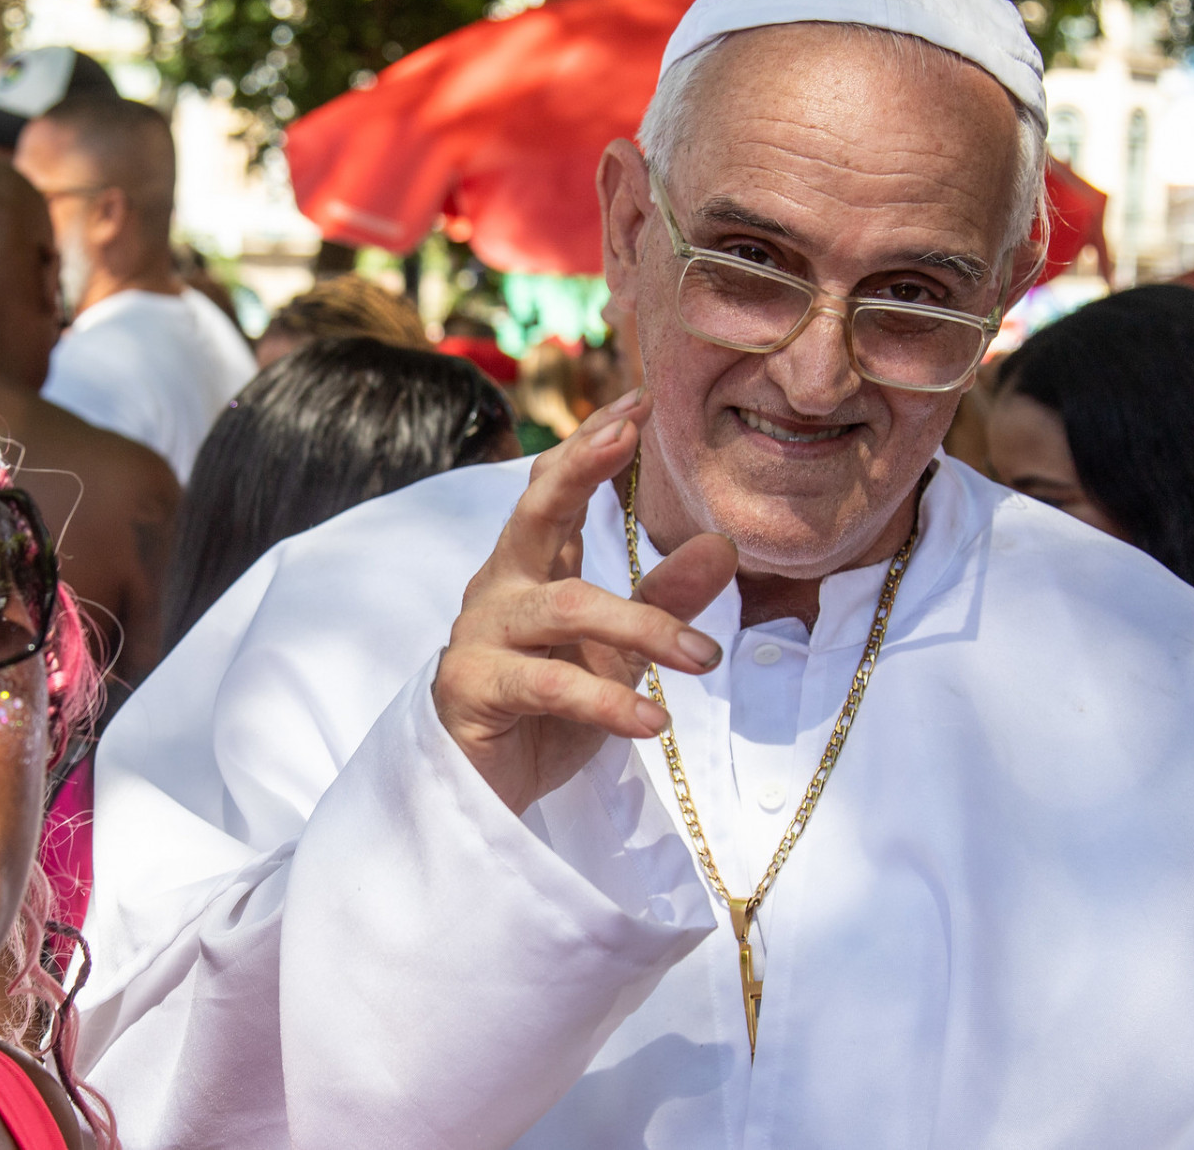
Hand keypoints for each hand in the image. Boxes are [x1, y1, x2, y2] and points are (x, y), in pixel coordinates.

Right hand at [433, 391, 738, 814]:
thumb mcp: (620, 654)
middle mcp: (499, 587)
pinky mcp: (469, 689)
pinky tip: (654, 721)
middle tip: (630, 432)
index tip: (641, 399)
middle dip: (581, 466)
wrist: (485, 795)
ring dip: (642, 628)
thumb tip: (725, 543)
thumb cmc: (548, 715)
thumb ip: (665, 601)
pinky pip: (547, 685)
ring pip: (565, 607)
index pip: (555, 486)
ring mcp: (479, 636)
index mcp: (530, 567)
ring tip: (704, 660)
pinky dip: (607, 703)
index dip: (593, 441)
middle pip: (537, 510)